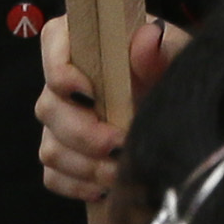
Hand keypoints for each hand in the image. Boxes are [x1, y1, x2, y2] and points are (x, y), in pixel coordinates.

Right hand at [34, 14, 187, 205]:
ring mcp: (60, 120)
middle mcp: (64, 79)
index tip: (91, 92)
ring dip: (84, 165)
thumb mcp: (175, 54)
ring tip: (120, 170)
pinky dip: (78, 185)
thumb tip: (148, 38)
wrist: (173, 102)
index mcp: (86, 39)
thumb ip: (161, 48)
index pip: (53, 42)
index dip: (60, 70)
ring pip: (50, 148)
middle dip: (83, 133)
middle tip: (118, 143)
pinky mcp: (64, 153)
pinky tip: (105, 186)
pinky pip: (54, 176)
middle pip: (49, 107)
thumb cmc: (169, 68)